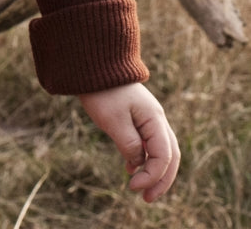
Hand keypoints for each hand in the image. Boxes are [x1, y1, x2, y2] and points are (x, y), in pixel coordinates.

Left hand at [79, 83, 178, 201]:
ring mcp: (149, 118)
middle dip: (161, 180)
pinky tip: (130, 168)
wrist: (94, 65)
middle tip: (147, 199)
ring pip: (161, 150)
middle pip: (170, 156)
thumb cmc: (103, 91)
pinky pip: (148, 143)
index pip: (163, 156)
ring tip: (141, 190)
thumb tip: (138, 163)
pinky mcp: (137, 118)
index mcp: (155, 119)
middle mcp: (157, 119)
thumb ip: (129, 144)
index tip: (133, 187)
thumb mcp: (114, 121)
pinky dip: (144, 159)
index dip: (152, 175)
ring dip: (154, 171)